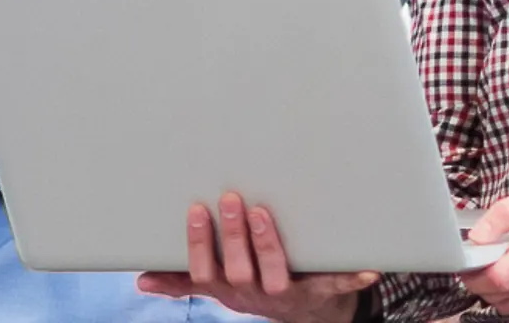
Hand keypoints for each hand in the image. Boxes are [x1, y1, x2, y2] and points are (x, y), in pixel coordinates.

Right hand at [137, 193, 378, 322]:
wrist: (307, 312)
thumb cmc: (257, 285)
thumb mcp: (219, 284)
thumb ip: (184, 279)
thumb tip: (142, 279)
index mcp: (228, 289)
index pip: (206, 272)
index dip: (200, 244)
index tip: (197, 209)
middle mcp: (255, 295)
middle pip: (239, 271)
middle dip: (234, 237)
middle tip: (230, 198)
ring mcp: (289, 294)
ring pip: (276, 275)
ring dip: (268, 245)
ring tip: (264, 212)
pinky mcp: (322, 292)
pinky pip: (336, 285)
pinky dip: (350, 276)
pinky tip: (366, 266)